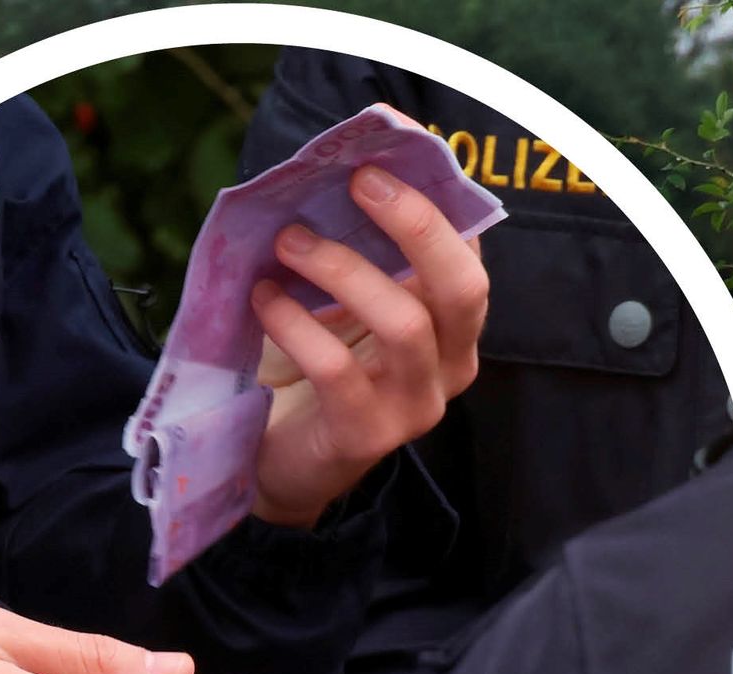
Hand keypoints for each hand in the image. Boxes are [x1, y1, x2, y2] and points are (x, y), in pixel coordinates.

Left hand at [248, 168, 487, 528]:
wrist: (275, 465)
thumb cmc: (311, 373)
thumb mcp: (339, 307)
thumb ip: (355, 256)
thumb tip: (333, 171)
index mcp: (453, 325)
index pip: (469, 252)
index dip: (438, 197)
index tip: (389, 151)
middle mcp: (451, 364)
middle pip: (461, 285)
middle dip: (415, 224)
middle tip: (359, 181)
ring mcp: (416, 405)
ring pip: (403, 322)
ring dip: (343, 270)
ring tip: (289, 241)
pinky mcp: (367, 435)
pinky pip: (339, 369)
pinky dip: (297, 325)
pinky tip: (263, 298)